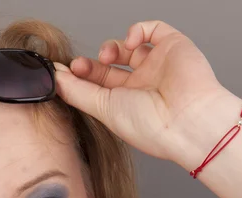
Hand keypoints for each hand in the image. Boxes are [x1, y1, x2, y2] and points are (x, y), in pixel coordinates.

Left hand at [55, 20, 231, 162]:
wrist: (186, 121)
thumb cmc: (149, 125)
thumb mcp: (103, 110)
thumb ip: (77, 93)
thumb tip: (55, 79)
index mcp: (126, 103)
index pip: (97, 84)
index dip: (79, 76)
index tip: (63, 73)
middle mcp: (142, 85)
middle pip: (109, 66)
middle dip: (91, 64)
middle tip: (80, 66)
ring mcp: (158, 65)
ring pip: (128, 46)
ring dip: (111, 47)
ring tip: (107, 57)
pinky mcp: (174, 47)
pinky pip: (153, 29)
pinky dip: (138, 30)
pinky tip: (131, 42)